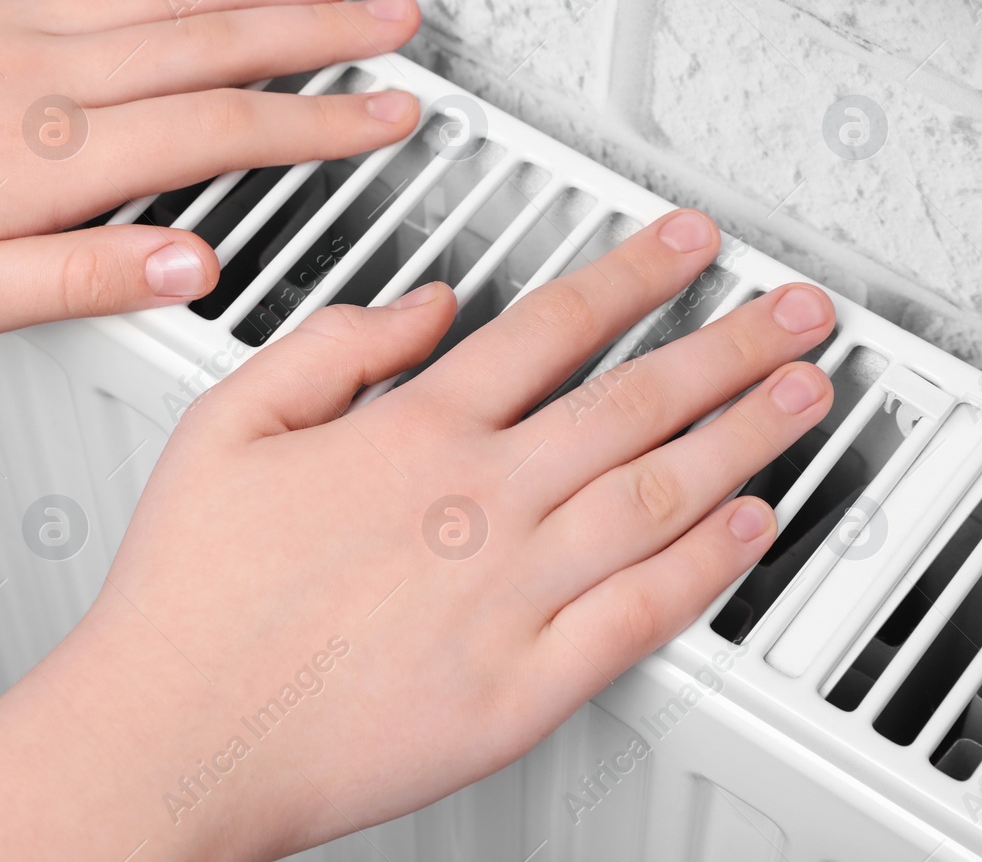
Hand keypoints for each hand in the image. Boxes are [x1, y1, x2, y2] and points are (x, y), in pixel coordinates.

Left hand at [0, 0, 421, 358]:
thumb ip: (80, 280)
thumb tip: (191, 264)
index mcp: (51, 155)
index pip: (224, 130)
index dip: (322, 126)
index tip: (388, 120)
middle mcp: (42, 72)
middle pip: (218, 38)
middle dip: (326, 31)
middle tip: (399, 24)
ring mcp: (6, 23)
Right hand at [0, 209, 837, 861]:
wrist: (176, 735)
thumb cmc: (189, 593)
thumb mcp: (225, 422)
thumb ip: (335, 346)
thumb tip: (427, 306)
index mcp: (410, 434)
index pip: (551, 328)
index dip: (633, 275)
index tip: (683, 246)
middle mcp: (477, 504)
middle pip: (634, 402)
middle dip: (732, 345)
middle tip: (794, 314)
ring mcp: (510, 596)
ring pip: (660, 496)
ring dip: (746, 437)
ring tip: (805, 396)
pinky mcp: (523, 687)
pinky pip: (640, 614)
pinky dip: (708, 567)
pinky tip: (749, 528)